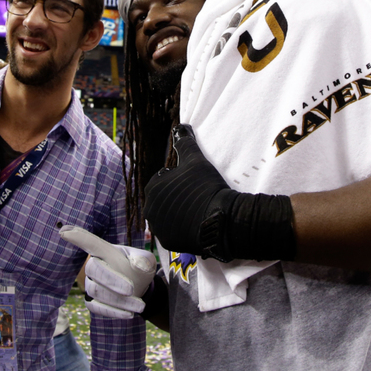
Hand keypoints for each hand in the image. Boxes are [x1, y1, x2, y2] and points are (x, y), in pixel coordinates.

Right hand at [60, 225, 155, 318]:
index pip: (90, 242)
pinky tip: (129, 314)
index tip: (64, 232)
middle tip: (131, 289)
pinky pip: (96, 307)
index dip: (78, 237)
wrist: (140, 288)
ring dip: (118, 300)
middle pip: (92, 268)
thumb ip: (144, 260)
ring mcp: (91, 283)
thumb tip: (139, 265)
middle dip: (111, 280)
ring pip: (96, 291)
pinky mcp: (92, 301)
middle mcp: (94, 265)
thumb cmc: (140, 269)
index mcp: (106, 251)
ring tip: (140, 305)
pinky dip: (113, 311)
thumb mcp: (147, 261)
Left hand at [144, 124, 295, 262]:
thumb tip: (179, 128)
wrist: (220, 219)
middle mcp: (150, 209)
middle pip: (164, 199)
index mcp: (152, 188)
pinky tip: (196, 222)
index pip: (163, 180)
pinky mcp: (168, 242)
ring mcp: (158, 228)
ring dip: (178, 212)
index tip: (192, 182)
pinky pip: (174, 232)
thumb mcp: (195, 160)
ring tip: (197, 209)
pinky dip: (182, 227)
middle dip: (176, 196)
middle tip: (196, 196)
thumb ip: (184, 143)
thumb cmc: (205, 186)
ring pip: (168, 216)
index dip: (178, 179)